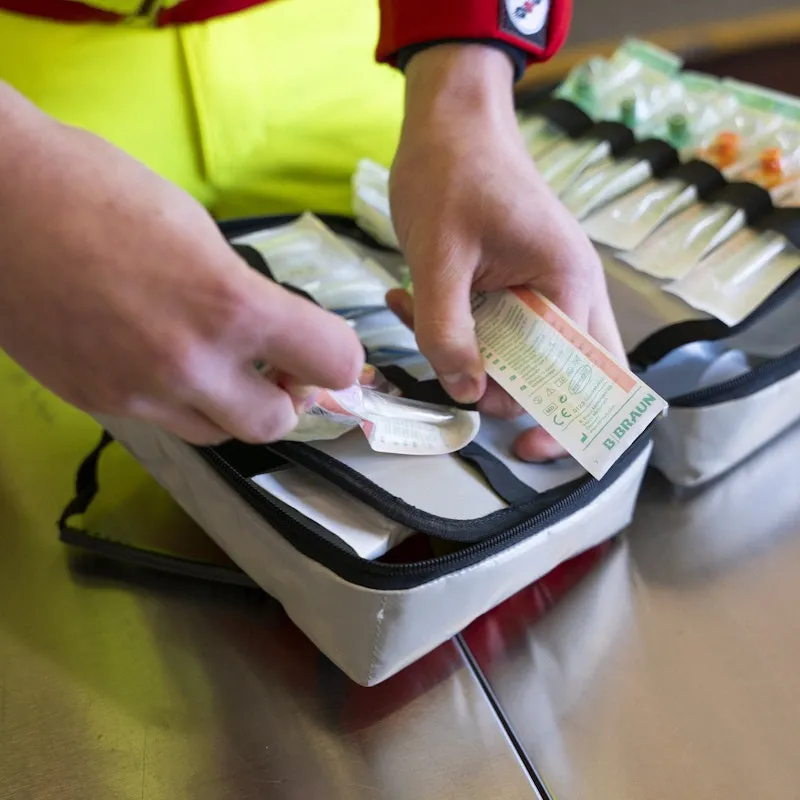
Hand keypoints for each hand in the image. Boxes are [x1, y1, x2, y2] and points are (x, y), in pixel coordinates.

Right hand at [0, 84, 362, 443]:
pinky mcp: (96, 401)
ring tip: (216, 364)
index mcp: (229, 304)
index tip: (322, 345)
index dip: (339, 356)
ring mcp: (138, 391)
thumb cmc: (97, 189)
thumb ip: (245, 295)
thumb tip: (274, 334)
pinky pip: (163, 421)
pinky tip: (159, 358)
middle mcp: (189, 362)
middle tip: (275, 366)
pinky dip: (178, 401)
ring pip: (218, 434)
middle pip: (278, 424)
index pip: (334, 362)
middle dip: (286, 397)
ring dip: (232, 406)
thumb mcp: (199, 232)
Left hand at [389, 45, 625, 460]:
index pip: (585, 376)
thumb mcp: (438, 255)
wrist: (449, 118)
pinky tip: (407, 301)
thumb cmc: (451, 171)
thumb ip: (447, 330)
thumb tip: (463, 392)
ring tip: (418, 325)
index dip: (562, 420)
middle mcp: (569, 290)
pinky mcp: (514, 281)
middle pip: (565, 374)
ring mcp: (543, 286)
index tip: (524, 447)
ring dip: (473, 357)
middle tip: (459, 382)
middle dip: (510, 393)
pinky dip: (457, 329)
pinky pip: (495, 326)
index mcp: (568, 285)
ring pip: (525, 354)